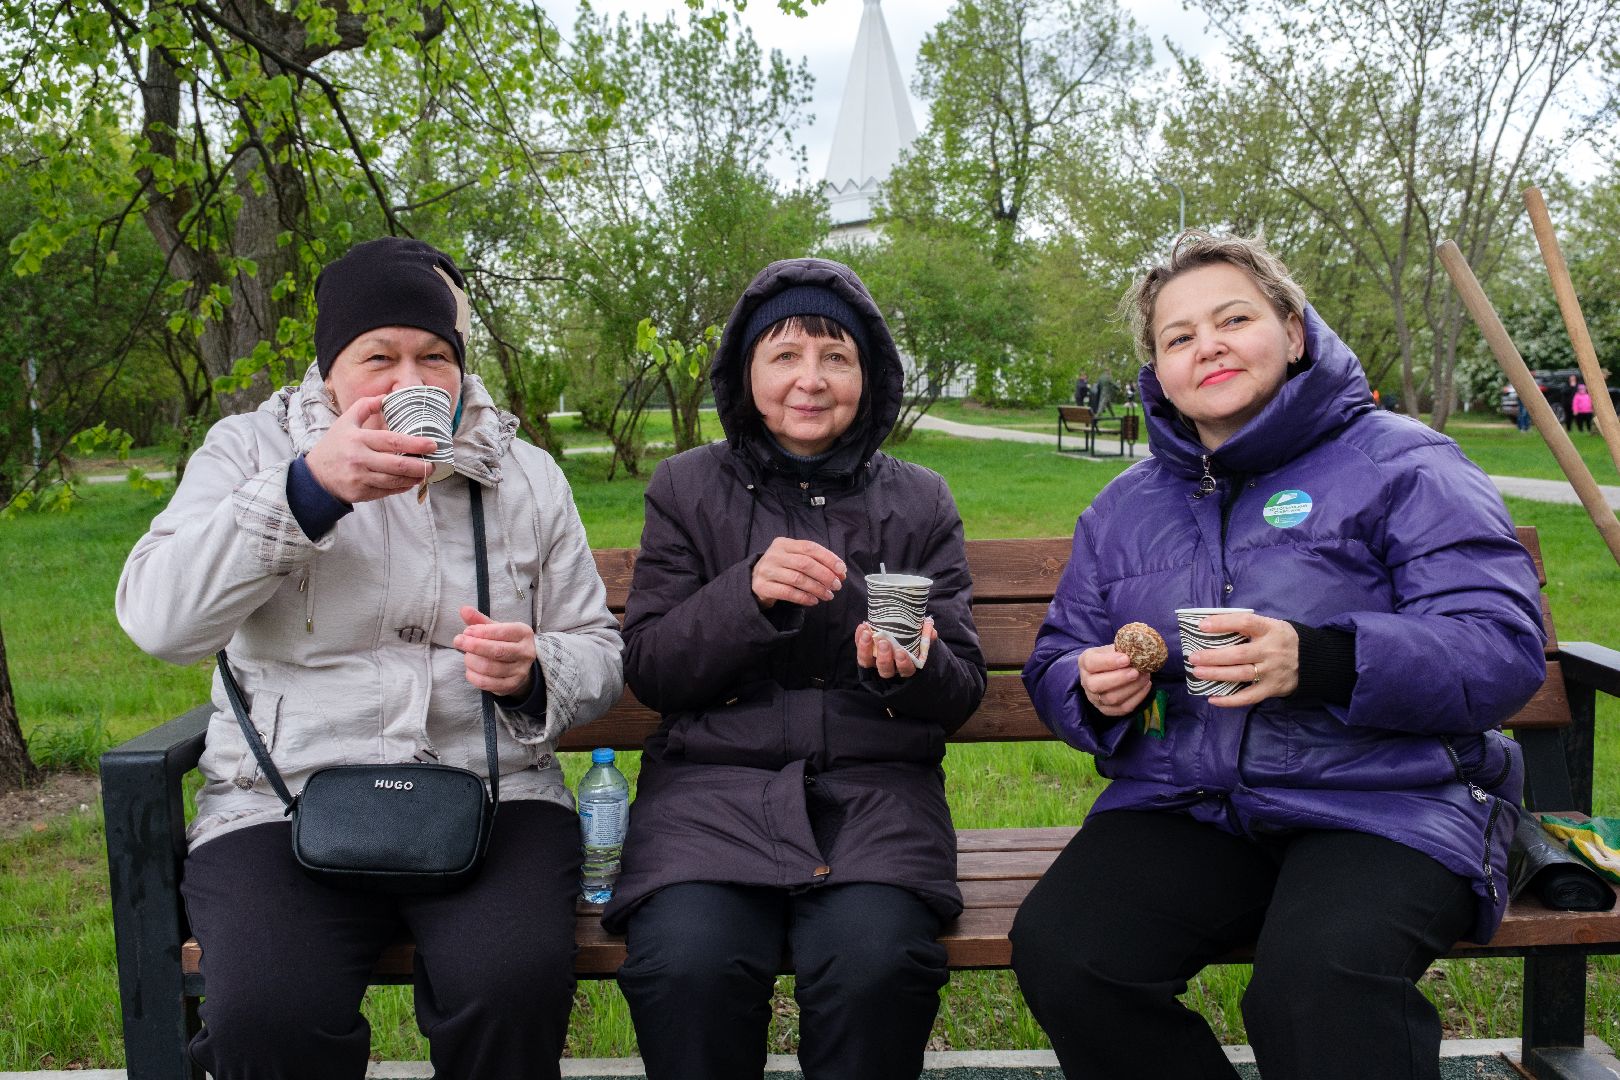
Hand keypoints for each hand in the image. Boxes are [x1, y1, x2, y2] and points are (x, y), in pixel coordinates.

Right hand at [304, 395, 440, 503]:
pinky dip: (402, 487)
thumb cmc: (334, 446)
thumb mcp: (345, 422)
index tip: (432, 444)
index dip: (415, 444)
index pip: (392, 441)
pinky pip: (387, 491)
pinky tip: (411, 482)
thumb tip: (386, 397)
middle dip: (421, 465)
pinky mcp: (361, 493)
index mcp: (358, 439)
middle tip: (435, 463)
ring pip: (395, 480)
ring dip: (414, 478)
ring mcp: (360, 478)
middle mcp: (360, 459)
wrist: (315, 476)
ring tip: (426, 472)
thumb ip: (364, 407)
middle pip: (398, 464)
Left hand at [454, 606, 537, 697]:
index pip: (503, 631)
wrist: (520, 666)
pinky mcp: (511, 685)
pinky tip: (469, 670)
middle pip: (497, 651)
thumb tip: (463, 609)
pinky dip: (473, 677)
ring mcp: (520, 671)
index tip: (466, 631)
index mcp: (523, 633)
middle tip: (457, 641)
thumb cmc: (505, 643)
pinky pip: (487, 683)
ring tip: (466, 656)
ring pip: (490, 668)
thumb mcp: (496, 629)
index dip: (482, 632)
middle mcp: (525, 652)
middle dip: (474, 646)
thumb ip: (479, 621)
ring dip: (471, 661)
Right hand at [751, 537, 845, 609]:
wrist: (754, 581)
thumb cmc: (781, 569)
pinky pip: (788, 593)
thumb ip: (815, 561)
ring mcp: (766, 570)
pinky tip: (814, 601)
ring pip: (798, 579)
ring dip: (817, 588)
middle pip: (805, 564)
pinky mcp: (762, 586)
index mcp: (783, 543)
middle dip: (825, 575)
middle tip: (837, 586)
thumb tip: (840, 572)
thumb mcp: (794, 558)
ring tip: (828, 595)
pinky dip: (804, 597)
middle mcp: (774, 555)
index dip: (829, 559)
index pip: (810, 548)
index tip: (842, 570)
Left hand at [856, 618, 934, 678]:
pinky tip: (863, 626)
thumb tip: (931, 632)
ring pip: (867, 662)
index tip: (901, 652)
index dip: (903, 663)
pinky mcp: (865, 654)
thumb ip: (927, 637)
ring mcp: (875, 662)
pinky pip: (859, 649)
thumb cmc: (913, 642)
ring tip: (868, 633)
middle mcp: (890, 668)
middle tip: (884, 642)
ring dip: (866, 648)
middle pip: (885, 670)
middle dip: (884, 657)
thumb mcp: (922, 639)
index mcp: (906, 667)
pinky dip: (859, 638)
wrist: (899, 637)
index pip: (906, 670)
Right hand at [1079, 646, 1152, 716]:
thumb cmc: (1112, 657)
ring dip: (1132, 688)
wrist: (1107, 671)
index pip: (1091, 663)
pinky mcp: (1107, 710)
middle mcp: (1086, 682)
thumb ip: (1123, 649)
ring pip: (1111, 699)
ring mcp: (1095, 698)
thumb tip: (1140, 651)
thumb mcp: (1113, 648)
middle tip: (1136, 671)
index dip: (1109, 662)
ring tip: (1145, 676)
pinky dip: (1137, 697)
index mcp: (1085, 662)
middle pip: (1096, 685)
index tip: (1126, 659)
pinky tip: (1146, 685)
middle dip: (1119, 678)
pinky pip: (1122, 708)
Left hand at [1188, 613, 1299, 707]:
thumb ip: (1248, 626)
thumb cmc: (1282, 639)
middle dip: (1213, 656)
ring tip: (1198, 673)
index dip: (1223, 623)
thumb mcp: (1271, 626)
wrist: (1314, 661)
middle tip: (1193, 657)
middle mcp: (1271, 650)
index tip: (1202, 625)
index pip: (1245, 622)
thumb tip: (1212, 625)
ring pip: (1240, 674)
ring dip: (1216, 674)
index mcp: (1270, 629)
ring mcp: (1272, 671)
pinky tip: (1213, 699)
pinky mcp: (1272, 688)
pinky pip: (1249, 697)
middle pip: (1238, 654)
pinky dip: (1230, 700)